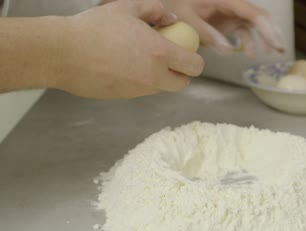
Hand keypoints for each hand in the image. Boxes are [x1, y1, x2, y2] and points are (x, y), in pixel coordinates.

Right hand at [56, 0, 203, 98]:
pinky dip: (139, 82)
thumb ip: (154, 10)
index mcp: (160, 53)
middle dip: (180, 74)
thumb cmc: (94, 27)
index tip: (188, 54)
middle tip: (168, 60)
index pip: (194, 67)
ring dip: (159, 78)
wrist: (63, 53)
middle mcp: (154, 76)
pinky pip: (140, 92)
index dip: (195, 61)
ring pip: (160, 89)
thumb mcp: (127, 7)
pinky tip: (122, 66)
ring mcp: (138, 91)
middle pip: (181, 84)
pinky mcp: (123, 98)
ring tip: (139, 59)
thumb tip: (170, 18)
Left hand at [161, 0, 284, 56]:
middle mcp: (233, 4)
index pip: (252, 13)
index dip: (266, 28)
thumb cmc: (178, 5)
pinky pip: (245, 31)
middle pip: (259, 16)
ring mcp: (232, 12)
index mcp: (225, 0)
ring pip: (256, 23)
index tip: (275, 43)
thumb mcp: (188, 19)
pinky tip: (251, 54)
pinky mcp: (229, 21)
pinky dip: (251, 42)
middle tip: (280, 50)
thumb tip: (228, 50)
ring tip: (272, 53)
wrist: (172, 1)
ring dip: (265, 38)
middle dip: (272, 32)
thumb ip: (207, 33)